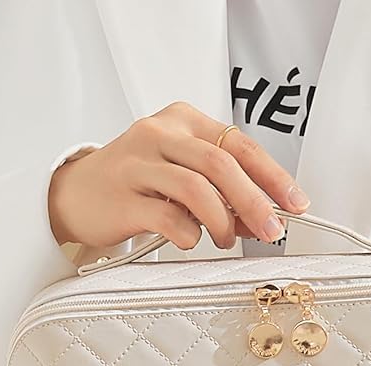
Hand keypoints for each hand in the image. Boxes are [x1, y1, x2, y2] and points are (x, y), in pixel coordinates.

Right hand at [48, 102, 309, 248]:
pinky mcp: (122, 196)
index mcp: (183, 121)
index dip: (273, 176)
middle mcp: (161, 134)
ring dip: (222, 222)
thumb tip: (267, 219)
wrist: (74, 194)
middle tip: (271, 231)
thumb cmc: (136, 184)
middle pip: (222, 164)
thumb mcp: (181, 176)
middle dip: (255, 202)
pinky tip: (190, 240)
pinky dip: (188, 234)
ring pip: (196, 188)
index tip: (295, 204)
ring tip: (224, 241)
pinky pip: (167, 216)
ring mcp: (138, 163)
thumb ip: (222, 193)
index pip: (239, 144)